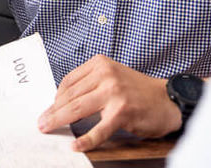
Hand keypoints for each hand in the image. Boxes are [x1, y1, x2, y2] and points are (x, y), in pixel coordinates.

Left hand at [37, 55, 181, 151]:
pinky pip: (98, 129)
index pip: (69, 81)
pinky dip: (85, 140)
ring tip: (48, 129)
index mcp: (100, 64)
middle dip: (53, 111)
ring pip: (77, 109)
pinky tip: (75, 146)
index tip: (48, 108)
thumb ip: (91, 84)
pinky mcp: (122, 112)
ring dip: (59, 121)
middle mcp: (105, 75)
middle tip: (42, 122)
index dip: (56, 97)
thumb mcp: (112, 76)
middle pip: (70, 96)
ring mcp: (114, 93)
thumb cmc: (138, 91)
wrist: (168, 100)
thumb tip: (63, 101)